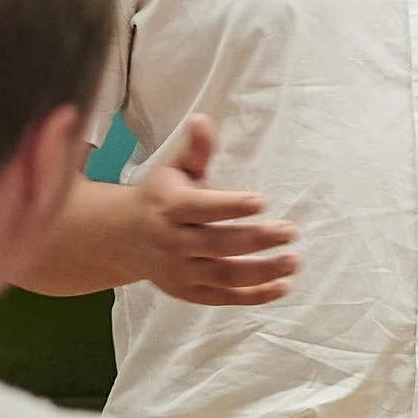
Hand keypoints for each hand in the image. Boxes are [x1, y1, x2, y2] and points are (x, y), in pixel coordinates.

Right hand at [127, 114, 297, 307]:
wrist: (124, 237)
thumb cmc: (161, 197)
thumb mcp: (174, 169)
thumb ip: (195, 149)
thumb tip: (203, 119)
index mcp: (170, 207)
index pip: (202, 208)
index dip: (232, 206)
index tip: (262, 201)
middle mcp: (173, 242)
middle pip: (219, 244)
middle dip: (256, 239)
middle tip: (290, 231)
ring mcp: (180, 271)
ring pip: (225, 275)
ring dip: (262, 271)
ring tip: (294, 260)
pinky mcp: (189, 292)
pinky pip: (224, 298)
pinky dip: (255, 296)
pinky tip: (283, 286)